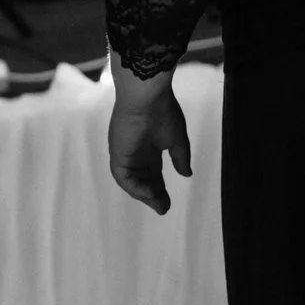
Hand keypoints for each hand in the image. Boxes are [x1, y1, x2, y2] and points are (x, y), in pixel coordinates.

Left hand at [106, 69, 191, 214]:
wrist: (147, 96)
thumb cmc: (163, 111)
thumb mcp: (177, 139)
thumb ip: (180, 158)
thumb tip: (187, 174)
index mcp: (148, 147)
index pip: (152, 173)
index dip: (159, 188)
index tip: (168, 203)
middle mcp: (134, 151)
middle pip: (142, 180)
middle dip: (152, 195)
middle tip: (163, 208)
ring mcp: (124, 153)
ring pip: (131, 181)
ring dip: (143, 195)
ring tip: (158, 205)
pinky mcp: (117, 153)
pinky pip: (123, 177)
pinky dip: (135, 188)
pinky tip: (149, 194)